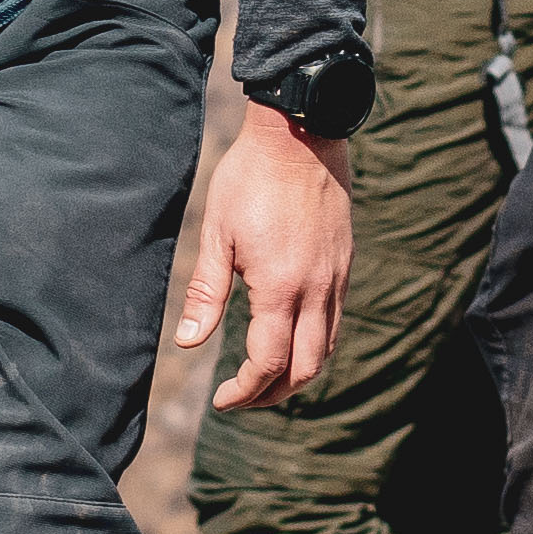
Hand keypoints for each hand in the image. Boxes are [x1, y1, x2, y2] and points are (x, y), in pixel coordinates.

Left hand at [173, 101, 354, 411]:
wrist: (301, 134)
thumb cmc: (250, 178)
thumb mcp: (217, 233)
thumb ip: (206, 292)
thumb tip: (188, 344)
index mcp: (280, 286)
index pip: (268, 362)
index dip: (244, 390)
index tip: (220, 399)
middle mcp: (316, 289)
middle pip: (305, 369)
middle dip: (272, 393)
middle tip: (240, 397)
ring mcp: (336, 278)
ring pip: (325, 349)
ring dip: (296, 373)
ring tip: (263, 376)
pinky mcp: (344, 265)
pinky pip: (335, 321)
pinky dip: (313, 344)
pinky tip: (288, 336)